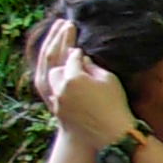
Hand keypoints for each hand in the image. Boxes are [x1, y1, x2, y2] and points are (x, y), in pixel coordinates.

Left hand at [33, 18, 136, 149]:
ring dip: (53, 62)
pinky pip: (50, 87)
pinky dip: (52, 76)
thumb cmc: (114, 105)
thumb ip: (92, 65)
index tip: (81, 45)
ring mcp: (56, 99)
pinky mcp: (56, 108)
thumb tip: (81, 58)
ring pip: (48, 75)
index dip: (77, 50)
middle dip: (59, 44)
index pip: (73, 56)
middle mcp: (60, 87)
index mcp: (73, 77)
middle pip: (54, 61)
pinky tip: (56, 69)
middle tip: (63, 28)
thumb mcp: (109, 80)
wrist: (110, 135)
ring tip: (56, 48)